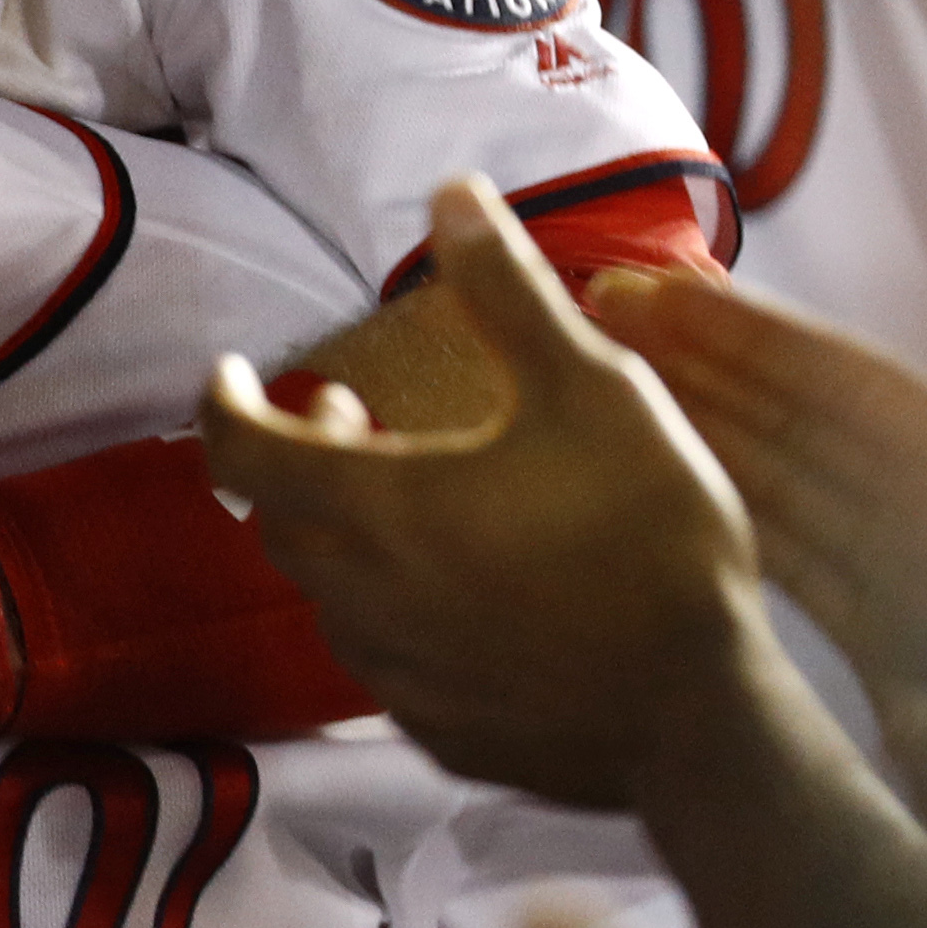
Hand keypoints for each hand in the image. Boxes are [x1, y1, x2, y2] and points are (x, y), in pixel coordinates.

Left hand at [198, 178, 765, 807]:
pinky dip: (397, 610)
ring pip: (330, 591)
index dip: (222, 401)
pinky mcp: (441, 732)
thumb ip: (507, 290)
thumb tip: (449, 194)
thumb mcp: (591, 387)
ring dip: (347, 533)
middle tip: (346, 415)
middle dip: (296, 456)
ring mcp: (397, 676)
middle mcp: (359, 597)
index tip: (236, 371)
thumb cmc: (649, 540)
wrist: (704, 718)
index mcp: (371, 507)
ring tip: (414, 494)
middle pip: (279, 517)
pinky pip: (388, 660)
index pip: (235, 448)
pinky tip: (465, 590)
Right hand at [600, 271, 926, 843]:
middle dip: (692, 364)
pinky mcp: (897, 645)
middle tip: (584, 321)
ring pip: (781, 486)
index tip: (637, 289)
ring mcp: (912, 578)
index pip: (831, 380)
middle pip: (793, 421)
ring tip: (597, 393)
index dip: (734, 329)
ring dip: (694, 434)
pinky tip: (663, 502)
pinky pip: (796, 563)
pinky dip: (728, 522)